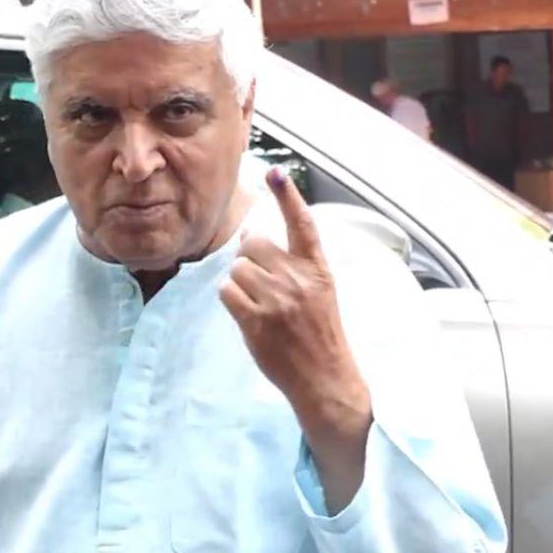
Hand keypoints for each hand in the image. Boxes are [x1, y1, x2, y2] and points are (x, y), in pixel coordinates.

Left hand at [219, 166, 371, 511]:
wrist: (325, 379)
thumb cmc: (319, 334)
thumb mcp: (321, 292)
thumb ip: (293, 264)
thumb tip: (254, 235)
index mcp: (318, 270)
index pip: (303, 225)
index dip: (289, 196)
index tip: (276, 172)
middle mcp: (299, 281)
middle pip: (253, 244)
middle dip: (248, 258)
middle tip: (259, 280)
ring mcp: (277, 301)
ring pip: (237, 269)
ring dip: (240, 283)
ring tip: (259, 304)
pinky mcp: (256, 321)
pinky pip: (227, 292)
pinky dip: (231, 300)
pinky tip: (248, 315)